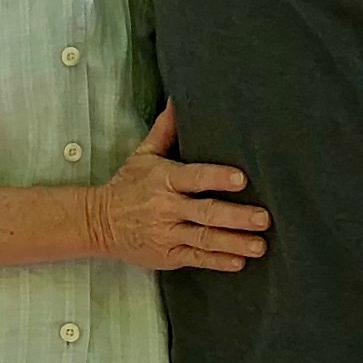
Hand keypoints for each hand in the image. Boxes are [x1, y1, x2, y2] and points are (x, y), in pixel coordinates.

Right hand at [87, 103, 269, 271]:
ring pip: (205, 239)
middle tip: (264, 218)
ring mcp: (168, 234)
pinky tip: (238, 262)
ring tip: (259, 245)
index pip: (194, 177)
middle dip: (237, 217)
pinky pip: (196, 258)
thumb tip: (178, 100)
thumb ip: (165, 130)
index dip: (218, 178)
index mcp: (164, 179)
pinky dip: (217, 261)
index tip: (242, 179)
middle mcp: (167, 207)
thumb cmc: (127, 185)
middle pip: (206, 212)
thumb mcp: (143, 155)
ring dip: (234, 243)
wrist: (98, 222)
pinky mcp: (168, 255)